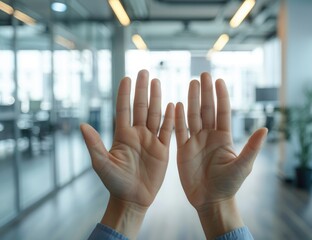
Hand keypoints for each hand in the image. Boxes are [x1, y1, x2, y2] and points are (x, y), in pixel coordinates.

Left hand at [81, 70, 173, 238]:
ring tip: (157, 82)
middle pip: (141, 107)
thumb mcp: (102, 164)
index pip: (124, 109)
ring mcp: (150, 140)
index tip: (127, 77)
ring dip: (156, 98)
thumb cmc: (114, 183)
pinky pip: (167, 130)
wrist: (132, 199)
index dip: (125, 93)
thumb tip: (82, 126)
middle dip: (142, 89)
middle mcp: (137, 134)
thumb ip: (94, 144)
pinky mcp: (162, 149)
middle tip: (145, 72)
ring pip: (155, 114)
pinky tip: (172, 104)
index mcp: (122, 135)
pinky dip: (170, 118)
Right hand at [175, 73, 266, 238]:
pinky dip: (178, 118)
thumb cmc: (229, 185)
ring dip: (191, 100)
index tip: (219, 80)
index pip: (223, 112)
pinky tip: (176, 105)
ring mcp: (195, 141)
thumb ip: (252, 147)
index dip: (221, 96)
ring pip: (193, 116)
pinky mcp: (183, 150)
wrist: (211, 200)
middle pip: (206, 110)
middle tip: (203, 75)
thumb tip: (265, 129)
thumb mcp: (243, 166)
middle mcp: (210, 136)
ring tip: (191, 83)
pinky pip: (180, 131)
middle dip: (205, 92)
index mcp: (224, 137)